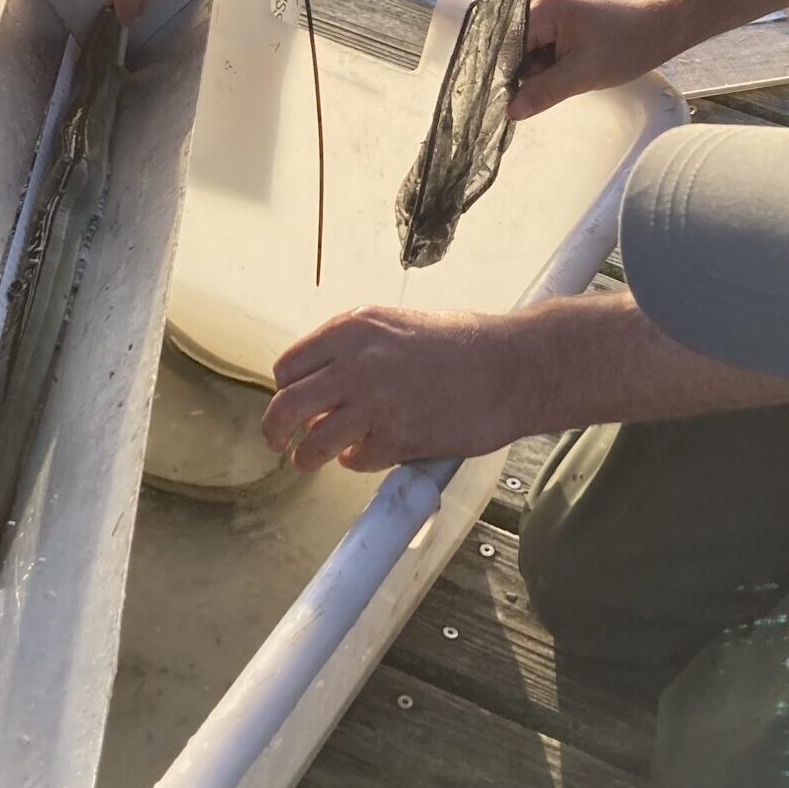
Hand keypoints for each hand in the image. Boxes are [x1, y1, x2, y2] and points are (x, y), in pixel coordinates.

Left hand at [263, 306, 528, 471]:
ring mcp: (376, 403)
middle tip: (278, 442)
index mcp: (353, 328)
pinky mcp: (398, 439)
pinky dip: (356, 461)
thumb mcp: (397, 326)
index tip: (295, 401)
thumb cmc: (463, 342)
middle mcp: (356, 363)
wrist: (513, 366)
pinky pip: (355, 461)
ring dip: (307, 457)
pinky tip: (369, 453)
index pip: (289, 367)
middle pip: (286, 406)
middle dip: (275, 430)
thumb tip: (323, 381)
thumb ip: (355, 349)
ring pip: (312, 443)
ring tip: (310, 460)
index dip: (287, 389)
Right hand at [509, 0, 676, 119]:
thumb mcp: (583, 75)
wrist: (657, 27)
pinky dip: (547, 57)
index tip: (517, 98)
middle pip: (513, 43)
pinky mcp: (555, 9)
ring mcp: (546, 0)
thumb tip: (510, 111)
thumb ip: (543, 92)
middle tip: (558, 78)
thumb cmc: (626, 45)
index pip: (507, 45)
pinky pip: (537, 39)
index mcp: (543, 3)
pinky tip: (567, 62)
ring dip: (539, 65)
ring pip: (525, 45)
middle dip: (528, 68)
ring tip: (569, 68)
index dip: (510, 75)